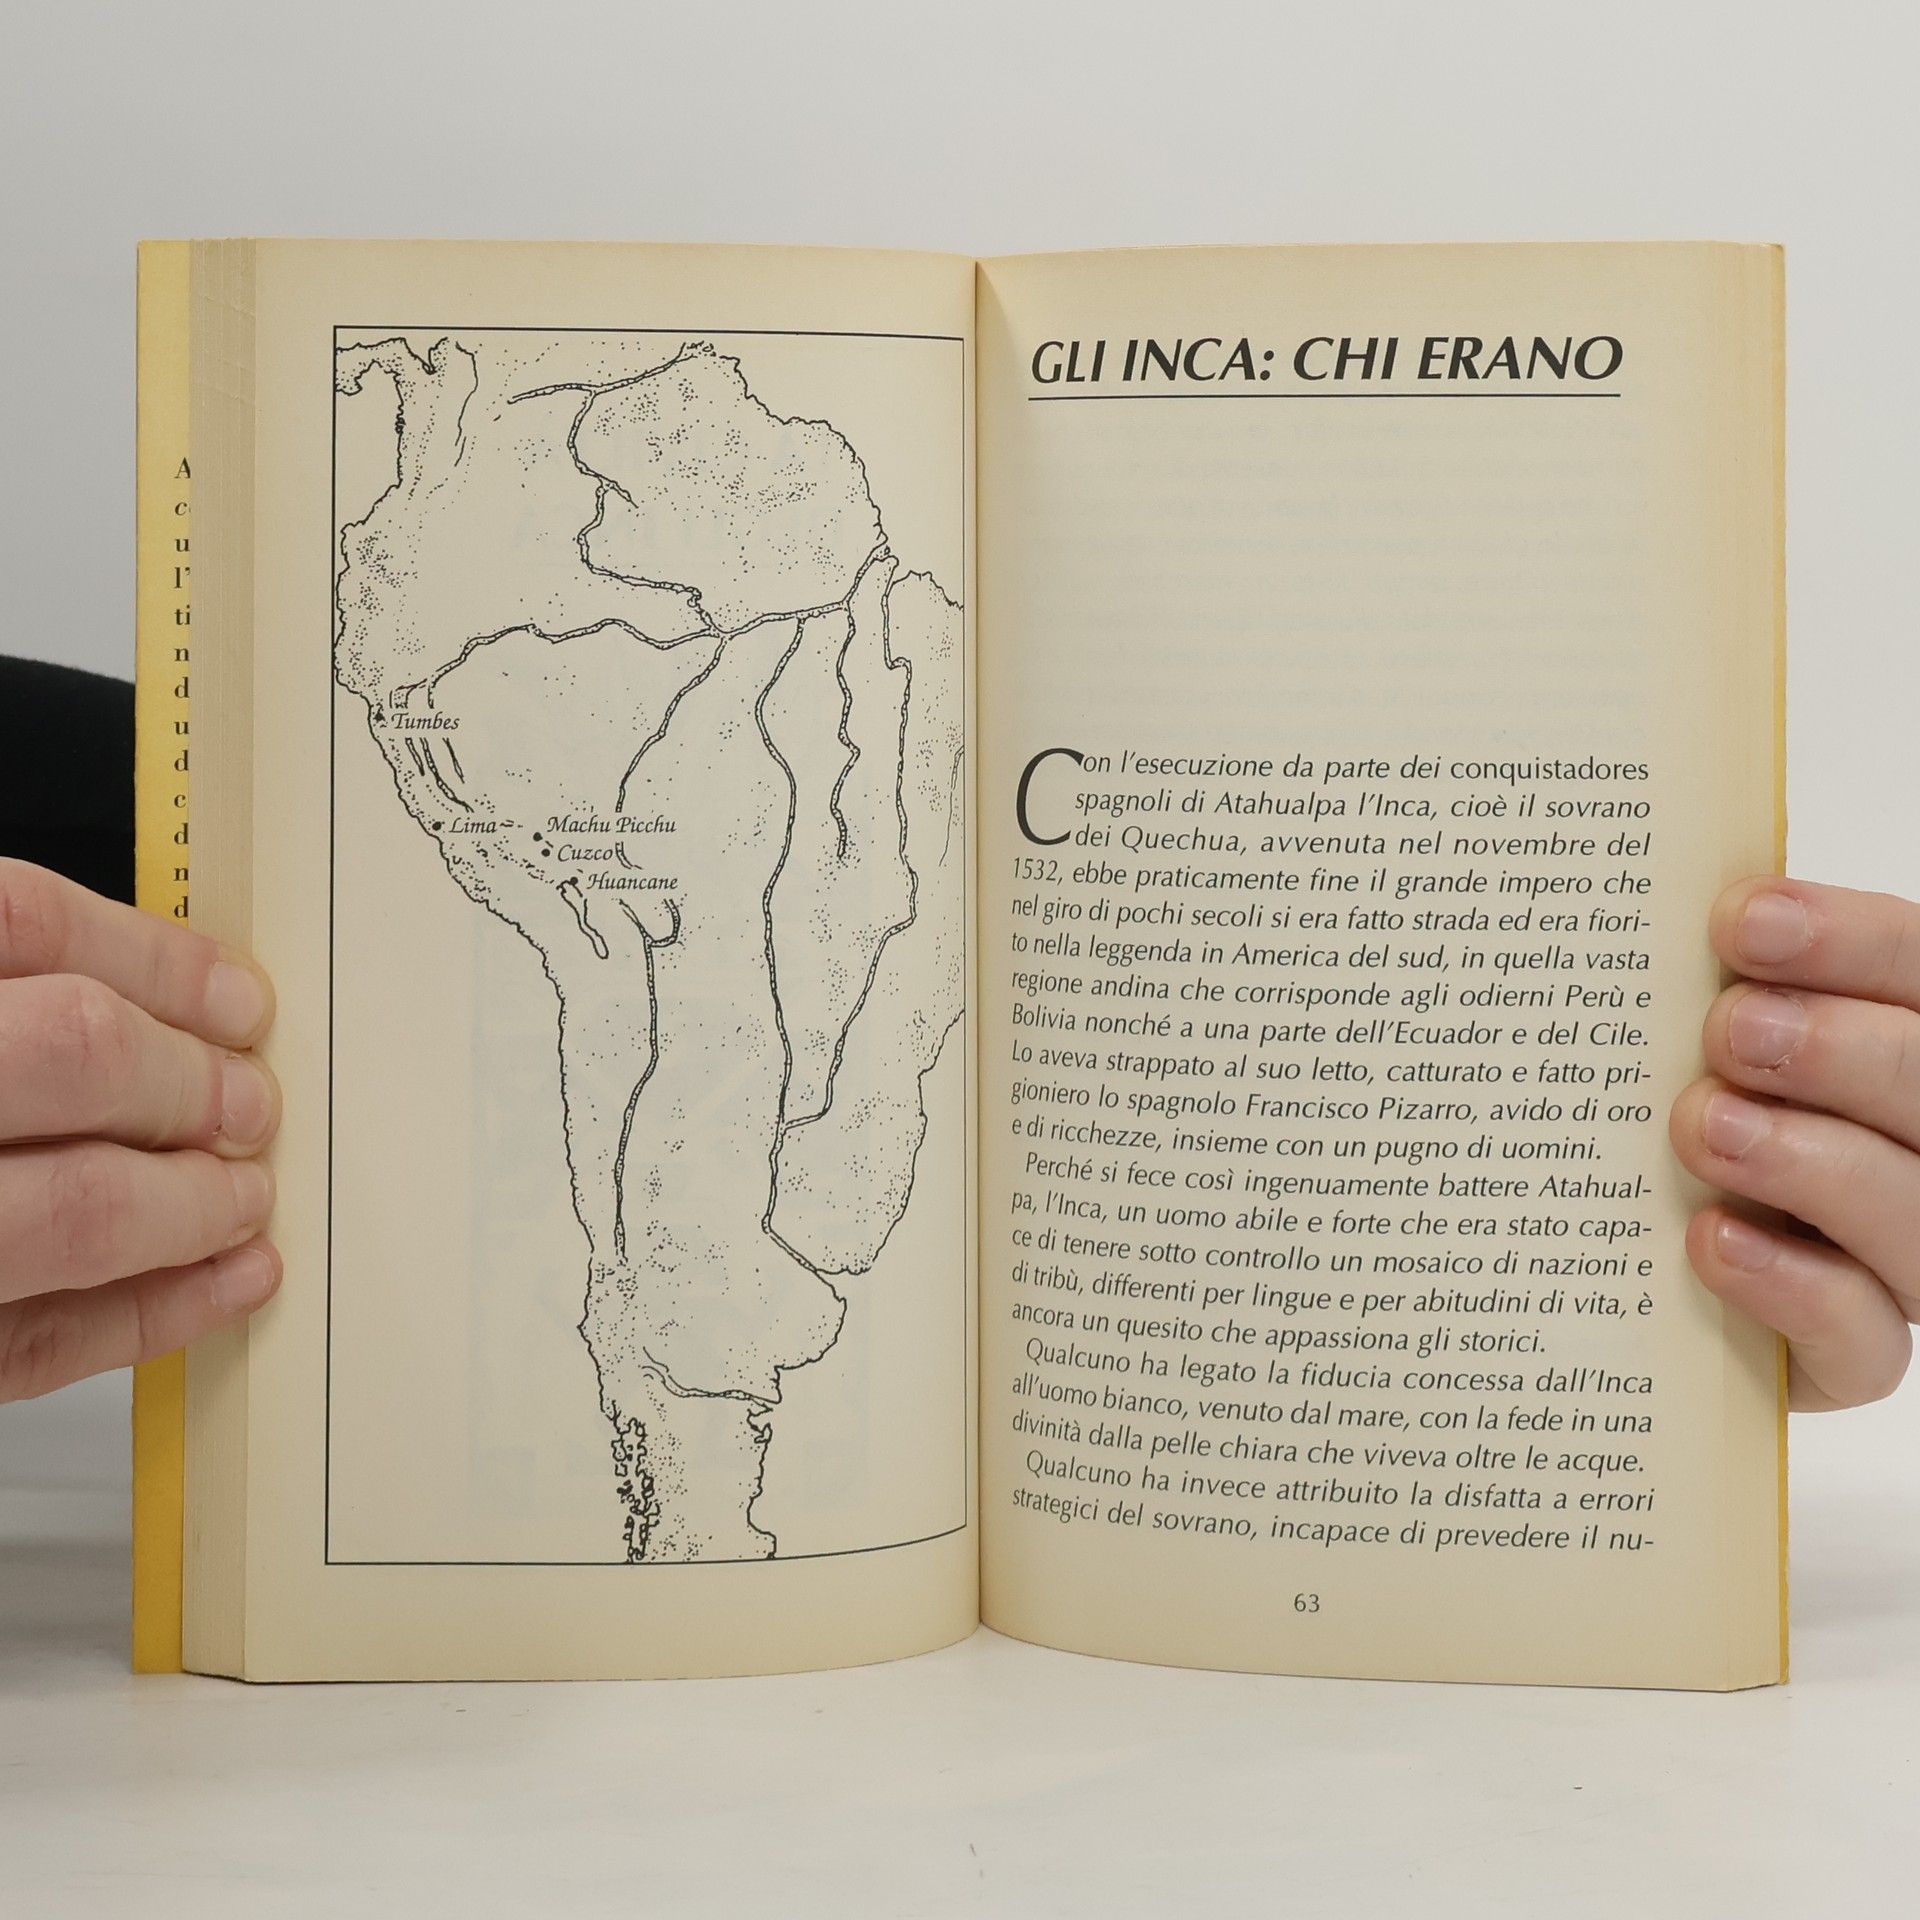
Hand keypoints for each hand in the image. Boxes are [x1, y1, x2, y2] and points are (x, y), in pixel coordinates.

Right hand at [0, 859, 279, 1400]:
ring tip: (242, 1192)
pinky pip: (36, 1343)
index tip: (236, 1000)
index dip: (156, 960)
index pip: (20, 921)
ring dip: (191, 1201)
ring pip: (69, 1210)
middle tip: (248, 1102)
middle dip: (189, 1080)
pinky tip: (223, 1282)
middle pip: (71, 1053)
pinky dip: (156, 1311)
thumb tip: (147, 996)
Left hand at [1672, 877, 1919, 1408]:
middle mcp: (1918, 1150)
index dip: (1851, 942)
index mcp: (1893, 1045)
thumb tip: (1653, 907)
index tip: (1744, 921)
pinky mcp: (1847, 1358)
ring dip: (1809, 1160)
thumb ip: (1698, 987)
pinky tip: (1711, 1240)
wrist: (1613, 1285)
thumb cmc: (1655, 1124)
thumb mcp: (1674, 1044)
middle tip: (1731, 1029)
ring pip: (1911, 1213)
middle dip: (1838, 1049)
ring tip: (1705, 1125)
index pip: (1917, 973)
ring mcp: (1897, 1260)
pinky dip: (1794, 1288)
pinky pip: (1866, 1342)